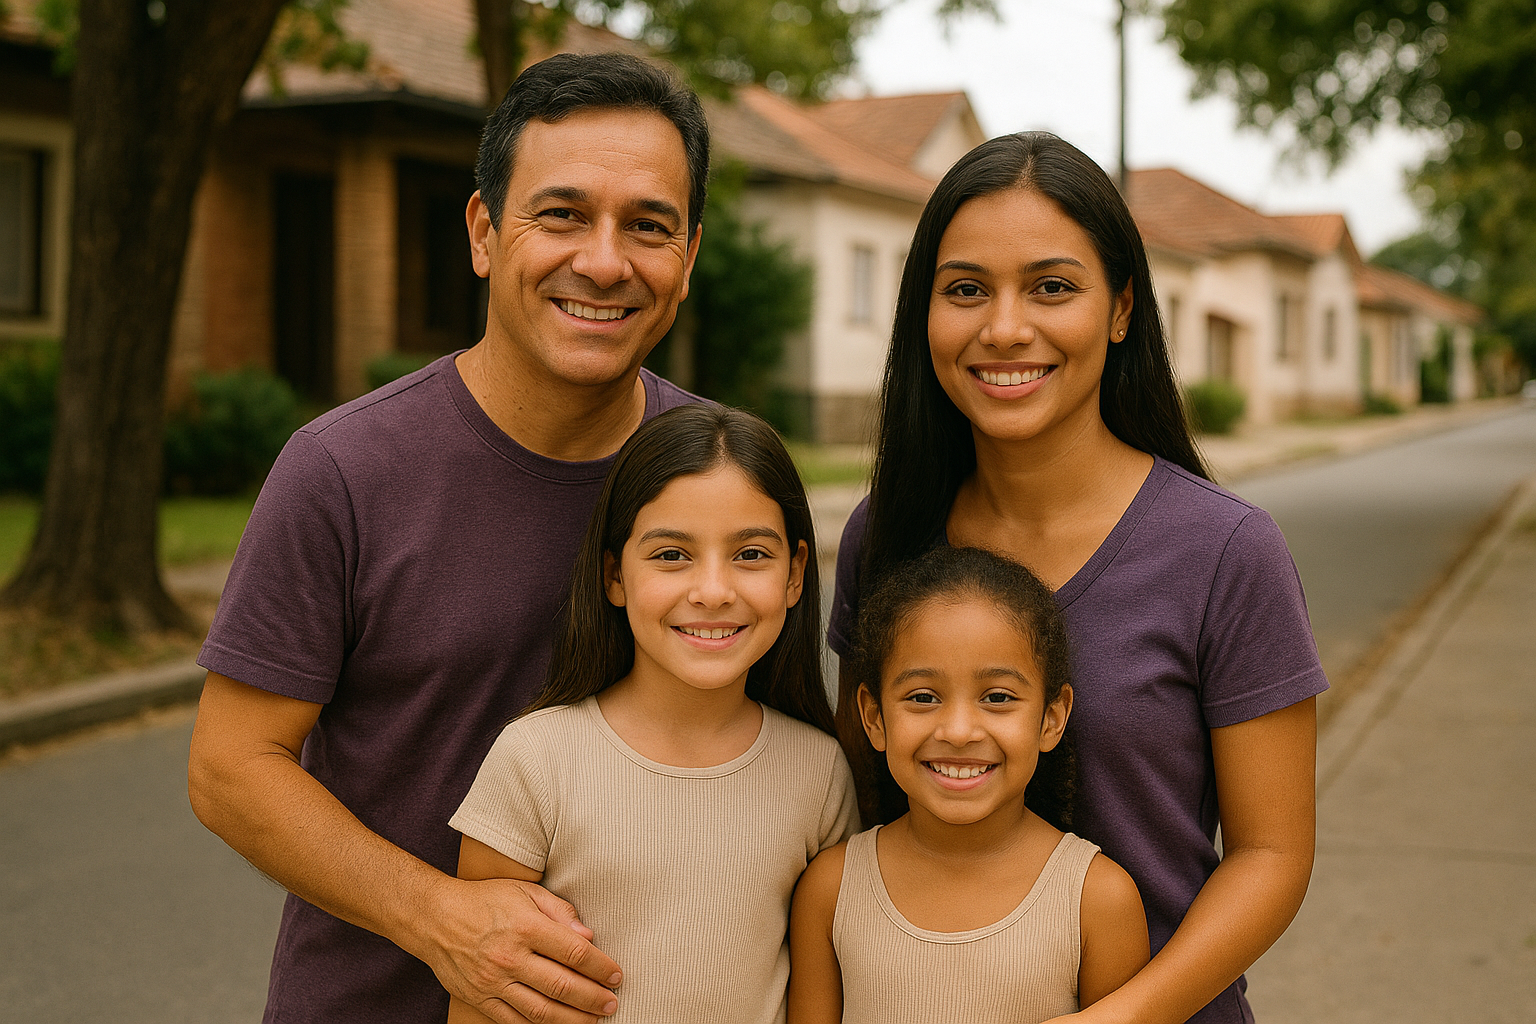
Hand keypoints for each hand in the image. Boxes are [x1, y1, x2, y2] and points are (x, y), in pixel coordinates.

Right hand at [428, 876, 622, 1023]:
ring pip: (540, 1010)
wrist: (435, 918)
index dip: (600, 966)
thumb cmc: (485, 900)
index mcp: (525, 926)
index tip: (616, 975)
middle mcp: (509, 957)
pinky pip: (514, 1022)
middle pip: (561, 985)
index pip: (573, 951)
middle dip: (592, 998)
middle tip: (612, 1003)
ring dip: (572, 1019)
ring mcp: (493, 982)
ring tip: (594, 1021)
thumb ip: (559, 911)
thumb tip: (588, 936)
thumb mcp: (524, 891)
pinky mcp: (480, 999)